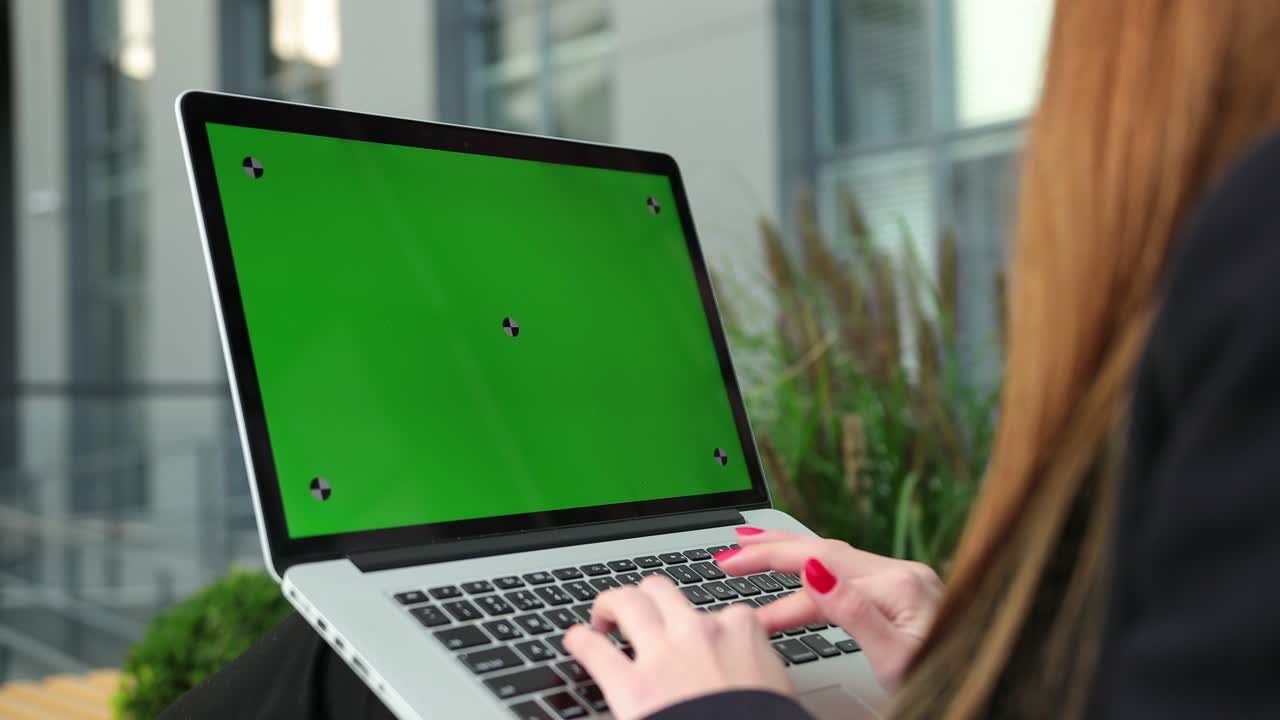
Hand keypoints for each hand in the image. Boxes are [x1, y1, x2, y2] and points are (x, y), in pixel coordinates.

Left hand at [563, 575, 794, 719]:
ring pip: (627, 601)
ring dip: (611, 604)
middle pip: (662, 590)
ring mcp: (662, 654)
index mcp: (741, 630)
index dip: (707, 625)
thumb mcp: (777, 688)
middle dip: (646, 597)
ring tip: (603, 617)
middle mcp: (698, 631)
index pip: (721, 611)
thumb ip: (758, 668)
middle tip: (638, 612)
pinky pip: (593, 649)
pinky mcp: (630, 685)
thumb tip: (753, 676)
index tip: (701, 638)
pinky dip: (580, 640)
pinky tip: (576, 640)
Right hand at [715, 528, 944, 690]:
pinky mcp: (904, 592)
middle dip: (771, 549)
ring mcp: (904, 579)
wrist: (987, 682)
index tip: (732, 568)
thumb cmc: (944, 678)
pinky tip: (798, 582)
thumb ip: (854, 613)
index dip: (771, 566)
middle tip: (728, 555)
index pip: (818, 565)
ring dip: (788, 559)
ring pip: (833, 559)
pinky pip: (848, 572)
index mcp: (897, 584)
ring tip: (750, 556)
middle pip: (822, 550)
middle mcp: (901, 572)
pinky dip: (814, 573)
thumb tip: (814, 571)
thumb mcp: (894, 658)